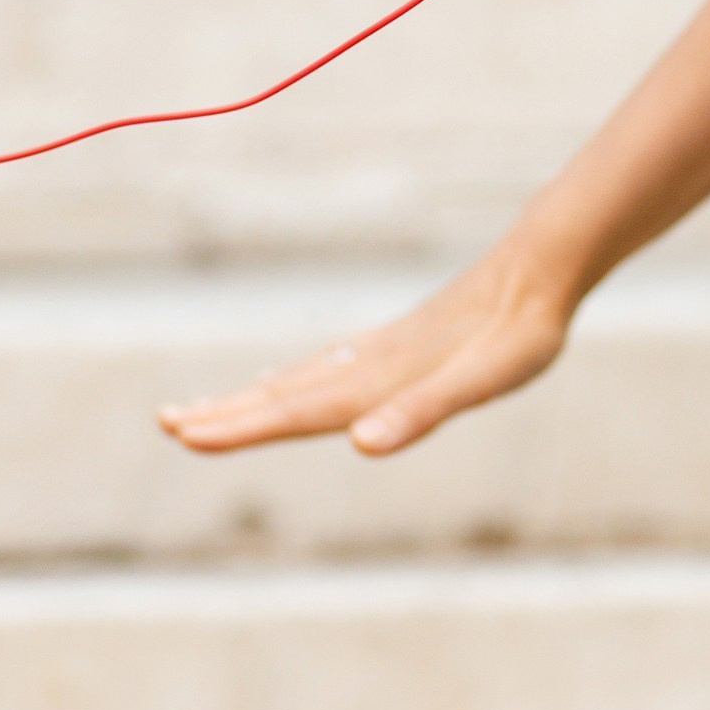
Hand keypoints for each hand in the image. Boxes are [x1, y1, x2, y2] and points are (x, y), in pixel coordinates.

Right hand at [157, 241, 573, 458]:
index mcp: (379, 381)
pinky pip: (333, 365)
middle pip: (286, 394)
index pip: (296, 410)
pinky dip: (296, 377)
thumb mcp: (480, 381)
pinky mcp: (404, 342)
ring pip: (303, 377)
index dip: (240, 426)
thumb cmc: (519, 332)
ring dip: (252, 395)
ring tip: (205, 407)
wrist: (542, 265)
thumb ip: (421, 412)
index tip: (184, 435)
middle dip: (227, 414)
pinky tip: (292, 380)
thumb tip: (361, 444)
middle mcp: (370, 364)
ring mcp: (384, 350)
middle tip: (167, 424)